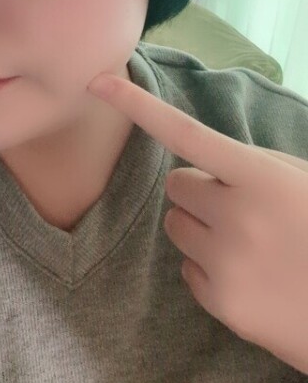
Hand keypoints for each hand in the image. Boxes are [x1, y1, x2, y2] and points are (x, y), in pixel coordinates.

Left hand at [87, 72, 307, 374]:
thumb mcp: (298, 181)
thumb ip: (249, 167)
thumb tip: (199, 163)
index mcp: (259, 176)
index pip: (183, 131)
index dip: (135, 104)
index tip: (95, 81)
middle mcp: (236, 216)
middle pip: (176, 185)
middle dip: (199, 193)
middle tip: (240, 210)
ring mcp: (226, 261)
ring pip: (175, 226)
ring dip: (201, 229)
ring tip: (248, 245)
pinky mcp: (221, 302)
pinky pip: (187, 269)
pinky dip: (210, 270)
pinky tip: (249, 277)